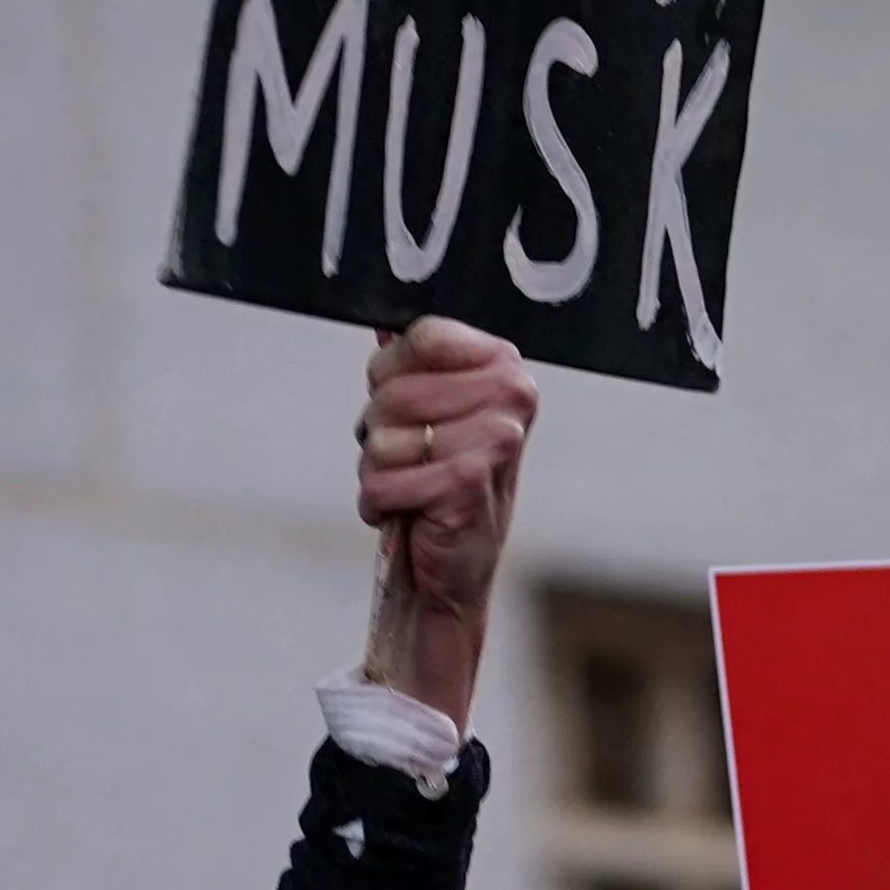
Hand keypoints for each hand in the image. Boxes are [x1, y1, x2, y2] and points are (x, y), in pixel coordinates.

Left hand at [351, 318, 535, 733]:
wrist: (455, 572)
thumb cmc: (438, 485)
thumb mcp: (427, 412)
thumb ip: (409, 361)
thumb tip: (381, 317)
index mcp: (503, 365)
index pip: (420, 336)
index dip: (390, 373)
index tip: (406, 407)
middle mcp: (511, 395)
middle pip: (391, 387)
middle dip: (379, 429)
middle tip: (409, 457)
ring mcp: (496, 439)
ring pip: (380, 435)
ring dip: (378, 471)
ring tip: (412, 487)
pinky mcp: (469, 482)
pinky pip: (381, 479)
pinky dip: (380, 504)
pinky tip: (411, 513)